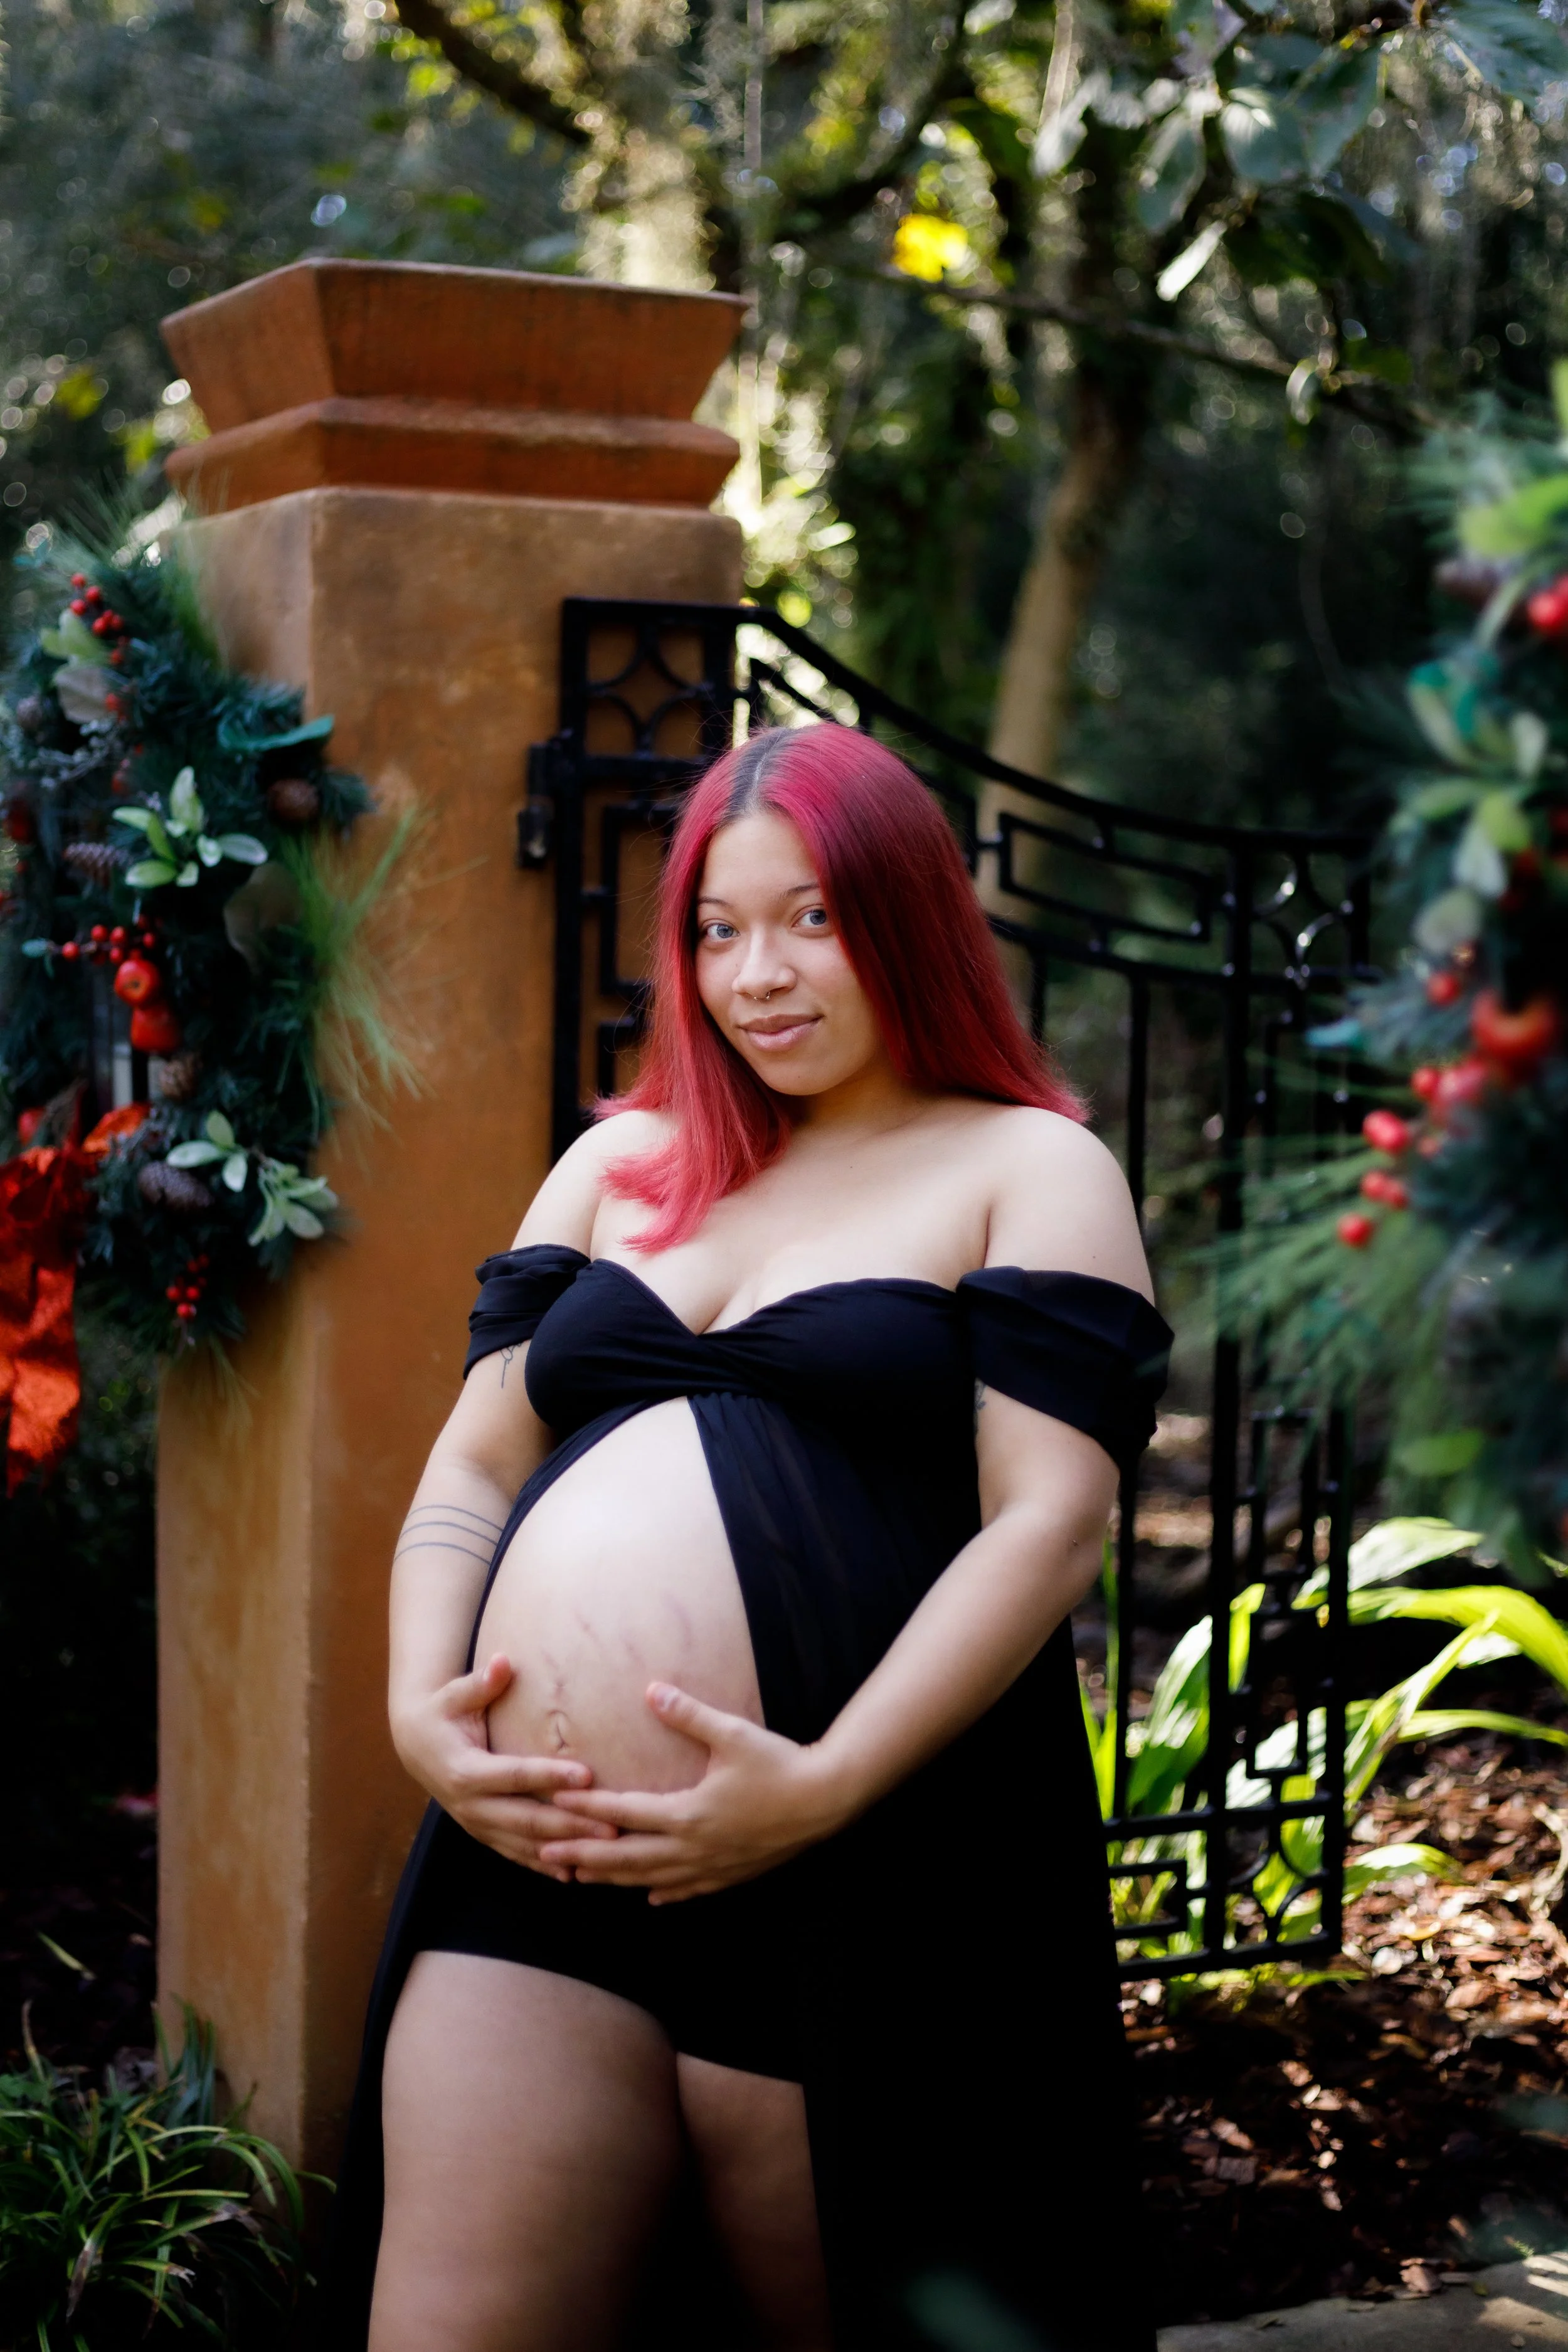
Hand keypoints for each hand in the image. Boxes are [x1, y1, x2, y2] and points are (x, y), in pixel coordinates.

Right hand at [392, 1652, 617, 1881]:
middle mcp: (469, 1805)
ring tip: (604, 1850)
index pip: (514, 1775)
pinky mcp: (483, 1834)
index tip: (587, 1775)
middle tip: (612, 1826)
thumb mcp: (455, 1695)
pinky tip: (573, 1874)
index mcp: (464, 1770)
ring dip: (564, 1849)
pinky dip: (542, 1865)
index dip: (550, 1776)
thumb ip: (480, 1683)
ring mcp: (476, 1825)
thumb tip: (503, 1661)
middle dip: (569, 1824)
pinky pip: (515, 1853)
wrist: (417, 1747)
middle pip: (526, 1819)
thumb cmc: (442, 1713)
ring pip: (524, 1843)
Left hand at [539, 1682, 849, 1901]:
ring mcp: (712, 1866)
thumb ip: (688, 1714)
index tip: (553, 1805)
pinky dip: (664, 1893)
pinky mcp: (732, 1874)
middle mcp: (693, 1847)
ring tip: (579, 1878)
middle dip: (583, 1856)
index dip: (586, 1809)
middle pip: (626, 1857)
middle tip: (543, 1854)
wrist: (825, 1801)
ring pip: (651, 1879)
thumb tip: (651, 1690)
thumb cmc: (779, 1764)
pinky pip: (689, 1889)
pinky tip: (651, 1896)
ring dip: (612, 1879)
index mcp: (688, 1813)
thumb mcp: (731, 1733)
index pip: (624, 1814)